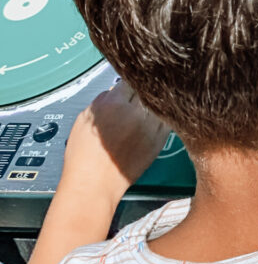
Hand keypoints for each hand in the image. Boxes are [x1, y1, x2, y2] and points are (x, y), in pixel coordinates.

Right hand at [58, 82, 169, 207]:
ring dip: (158, 101)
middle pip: (148, 89)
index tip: (134, 79)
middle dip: (146, 87)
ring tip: (157, 99)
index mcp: (112, 103)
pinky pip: (167, 120)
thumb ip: (102, 100)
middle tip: (147, 87)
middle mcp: (133, 112)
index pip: (131, 79)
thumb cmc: (84, 156)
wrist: (93, 185)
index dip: (133, 78)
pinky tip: (162, 115)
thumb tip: (115, 90)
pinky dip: (165, 116)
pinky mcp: (159, 141)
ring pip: (160, 103)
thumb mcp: (85, 120)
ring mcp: (148, 127)